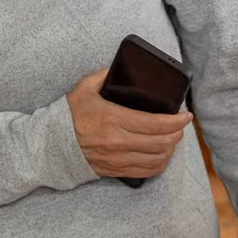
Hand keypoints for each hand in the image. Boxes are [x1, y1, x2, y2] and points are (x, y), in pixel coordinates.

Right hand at [66, 70, 192, 181]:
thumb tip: (124, 66)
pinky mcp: (116, 170)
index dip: (176, 121)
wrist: (51, 145)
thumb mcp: (85, 88)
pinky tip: (162, 154)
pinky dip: (160, 163)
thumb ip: (106, 75)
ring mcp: (118, 159)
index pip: (155, 123)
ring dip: (171, 149)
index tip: (186, 115)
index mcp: (114, 119)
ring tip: (173, 138)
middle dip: (177, 133)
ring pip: (157, 159)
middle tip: (181, 125)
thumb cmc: (69, 115)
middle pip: (161, 142)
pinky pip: (147, 171)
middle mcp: (118, 142)